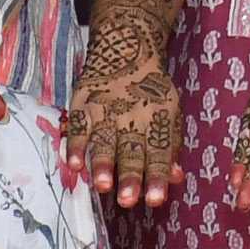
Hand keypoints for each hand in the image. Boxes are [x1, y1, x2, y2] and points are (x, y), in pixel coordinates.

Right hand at [56, 40, 179, 208]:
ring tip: (102, 186)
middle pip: (132, 150)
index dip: (158, 177)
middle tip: (128, 201)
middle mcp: (133, 116)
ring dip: (103, 164)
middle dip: (130, 176)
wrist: (126, 48)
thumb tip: (175, 178)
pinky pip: (77, 127)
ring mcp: (106, 109)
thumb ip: (170, 147)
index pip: (159, 154)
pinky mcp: (84, 103)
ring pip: (104, 140)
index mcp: (157, 121)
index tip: (156, 200)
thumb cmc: (150, 91)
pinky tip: (74, 164)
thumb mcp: (168, 114)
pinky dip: (75, 145)